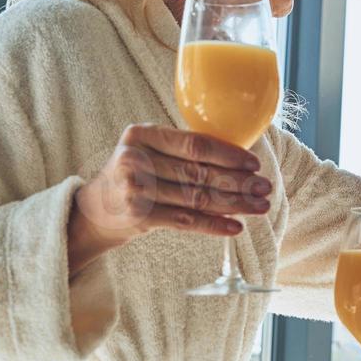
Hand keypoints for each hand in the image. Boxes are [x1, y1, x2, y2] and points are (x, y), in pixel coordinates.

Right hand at [68, 123, 271, 271]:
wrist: (96, 208)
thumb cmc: (134, 173)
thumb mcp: (148, 149)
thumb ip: (181, 149)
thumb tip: (239, 159)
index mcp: (142, 134)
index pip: (193, 144)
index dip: (228, 154)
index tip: (254, 163)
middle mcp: (136, 160)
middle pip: (198, 172)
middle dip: (238, 182)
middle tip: (265, 188)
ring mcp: (136, 190)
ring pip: (196, 198)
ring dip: (234, 205)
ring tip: (259, 207)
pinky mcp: (140, 217)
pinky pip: (186, 222)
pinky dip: (213, 225)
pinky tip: (236, 226)